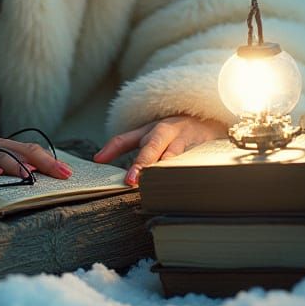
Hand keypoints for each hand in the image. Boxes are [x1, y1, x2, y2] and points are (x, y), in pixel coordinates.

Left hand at [93, 115, 227, 186]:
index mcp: (149, 129)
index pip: (127, 138)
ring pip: (173, 154)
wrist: (207, 121)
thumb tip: (97, 159)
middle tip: (132, 180)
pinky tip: (184, 184)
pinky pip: (193, 162)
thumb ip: (122, 144)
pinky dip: (187, 171)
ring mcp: (185, 140)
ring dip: (164, 168)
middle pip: (152, 146)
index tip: (99, 161)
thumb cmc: (171, 130)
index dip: (113, 149)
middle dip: (142, 163)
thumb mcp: (146, 133)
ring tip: (156, 182)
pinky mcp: (202, 150)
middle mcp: (166, 132)